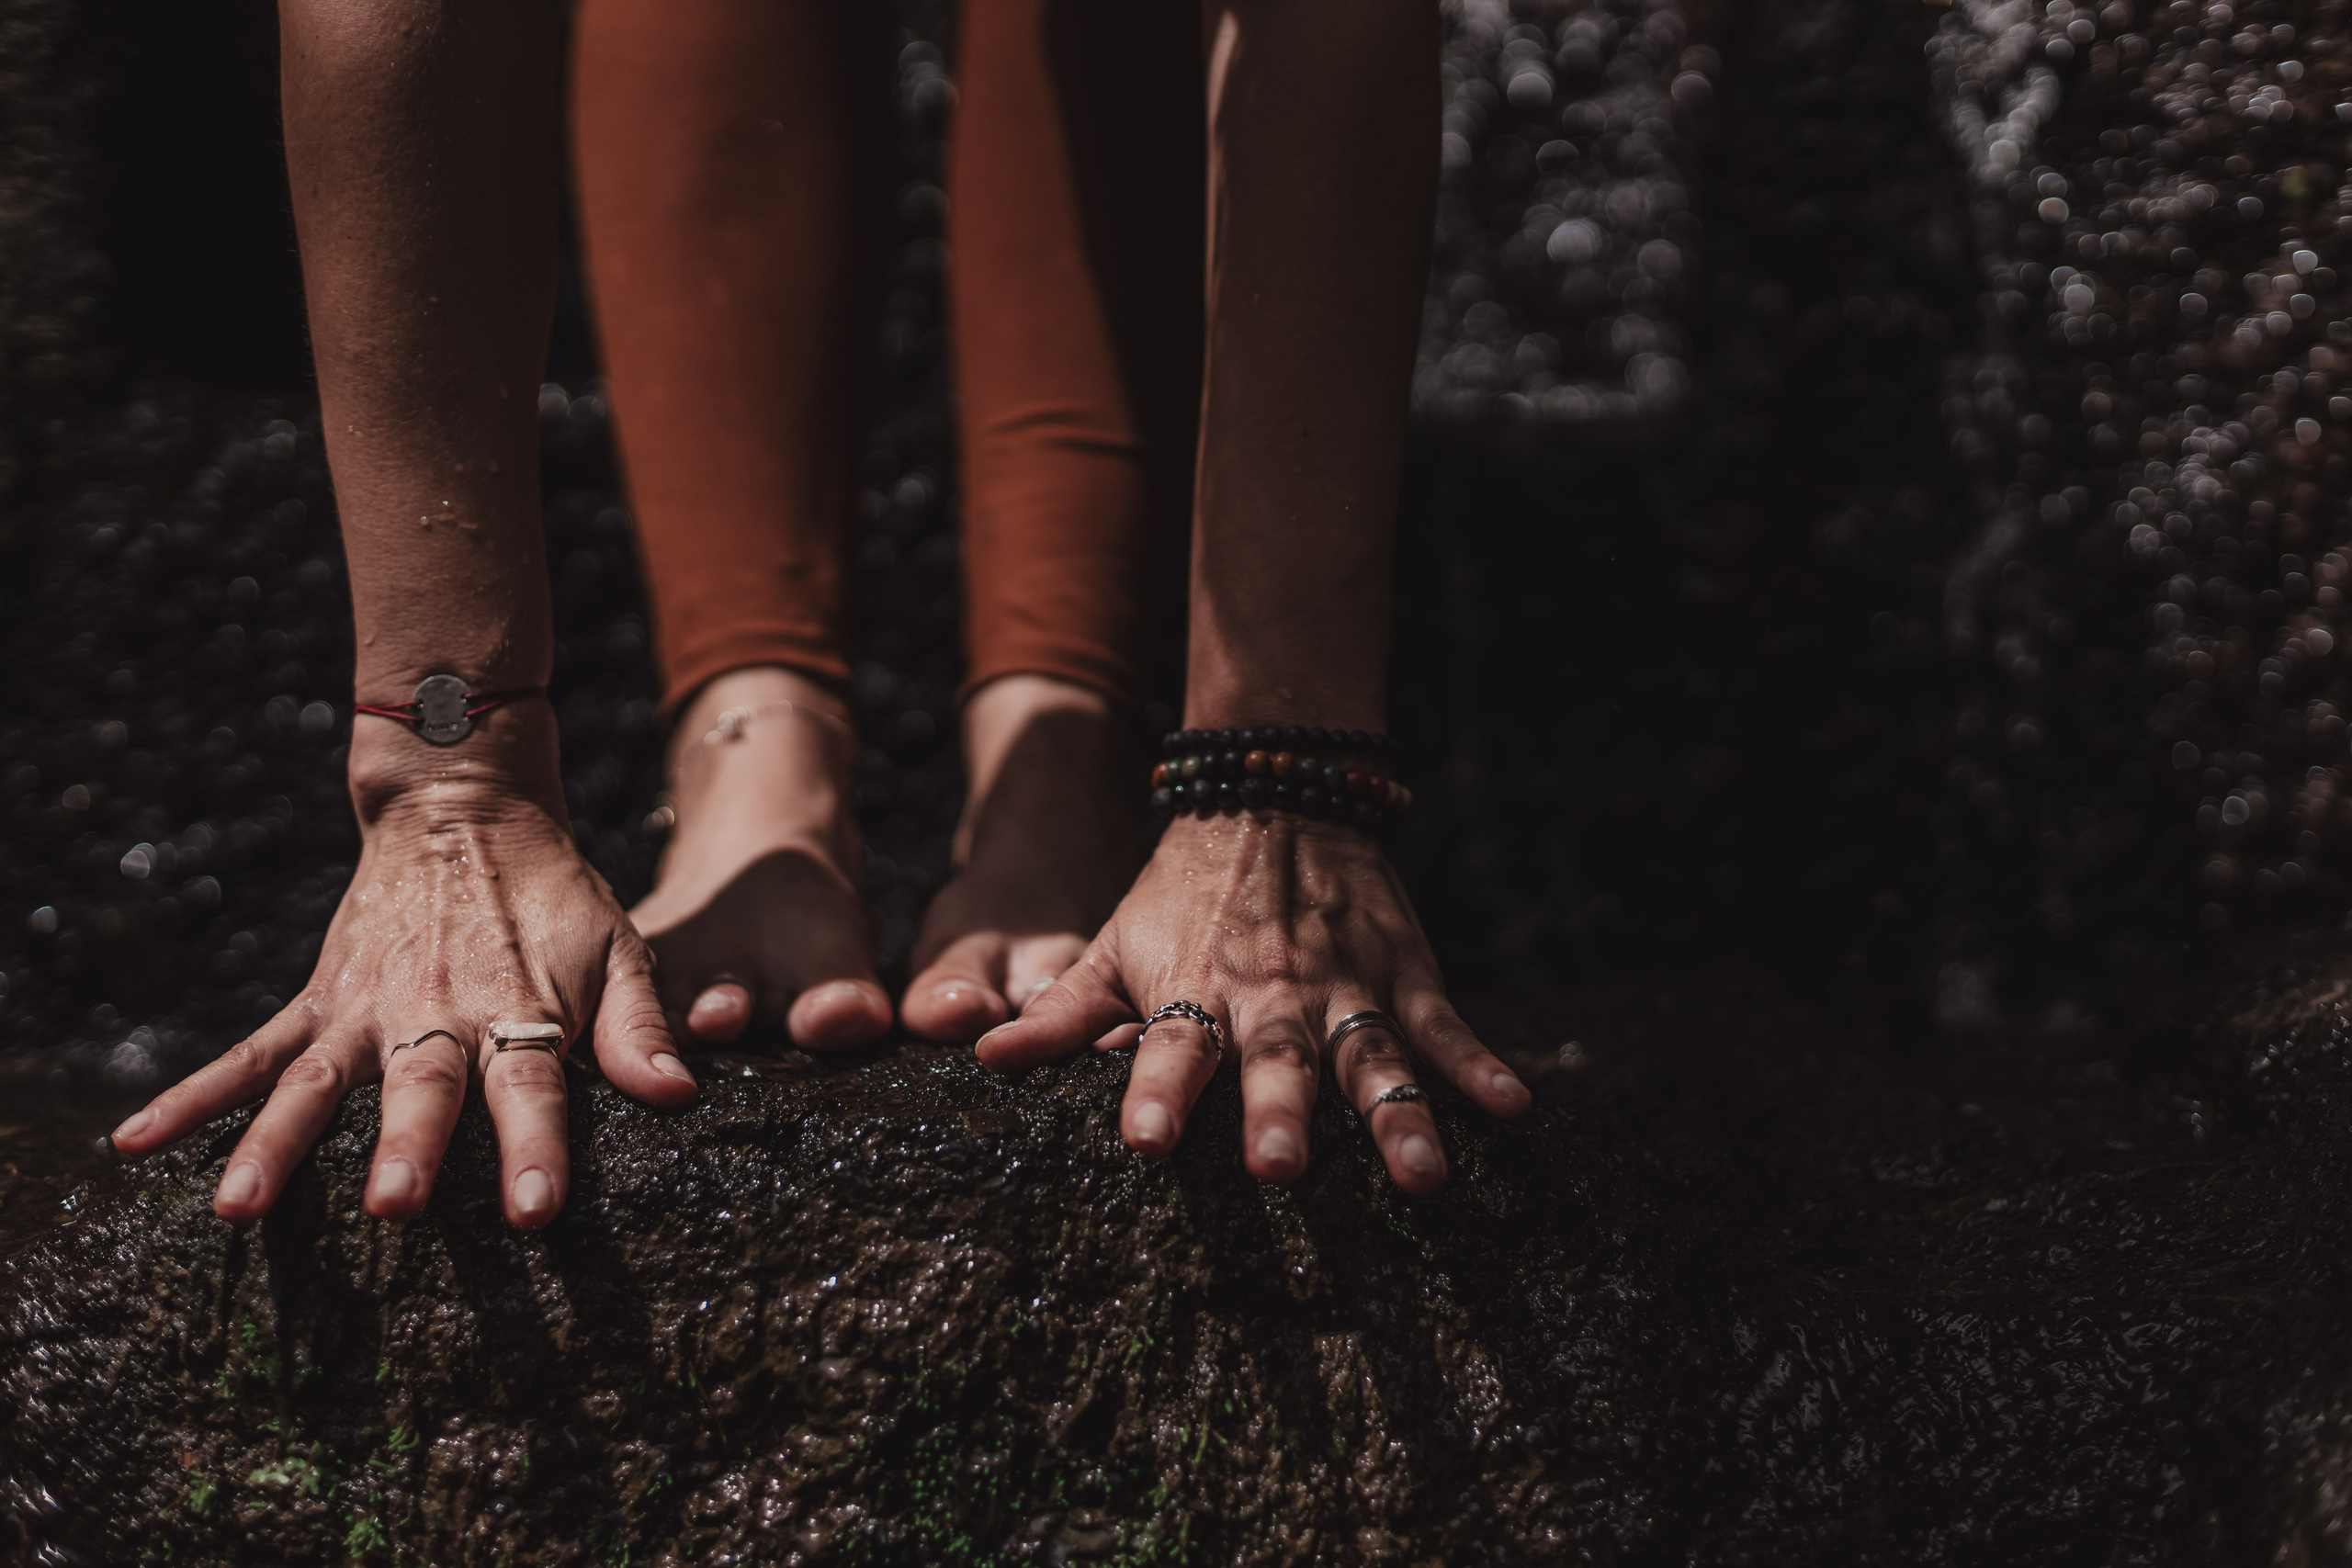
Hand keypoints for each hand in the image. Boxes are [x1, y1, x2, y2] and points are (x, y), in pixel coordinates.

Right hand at [108, 759, 695, 1227]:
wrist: (466, 811)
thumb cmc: (555, 899)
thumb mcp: (618, 949)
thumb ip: (639, 1028)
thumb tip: (679, 1095)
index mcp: (516, 1008)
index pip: (532, 1087)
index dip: (535, 1148)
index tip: (534, 1212)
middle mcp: (435, 1013)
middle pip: (421, 1088)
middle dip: (406, 1148)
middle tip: (389, 1209)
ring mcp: (365, 1009)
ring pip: (315, 1084)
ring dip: (275, 1144)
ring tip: (236, 1208)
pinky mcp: (319, 1002)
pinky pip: (249, 1055)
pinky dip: (193, 1098)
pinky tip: (136, 1145)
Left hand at [974, 810, 1529, 1191]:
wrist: (1271, 792)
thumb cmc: (1180, 894)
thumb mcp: (1112, 945)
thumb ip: (1060, 1015)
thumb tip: (982, 1061)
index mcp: (1196, 994)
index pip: (1171, 1050)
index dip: (1158, 1095)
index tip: (1147, 1144)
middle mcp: (1272, 997)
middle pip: (1277, 1062)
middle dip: (1280, 1115)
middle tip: (1279, 1172)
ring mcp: (1346, 986)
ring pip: (1373, 1058)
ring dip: (1397, 1116)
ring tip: (1423, 1178)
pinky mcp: (1404, 972)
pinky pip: (1447, 1026)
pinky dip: (1481, 1066)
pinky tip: (1515, 1110)